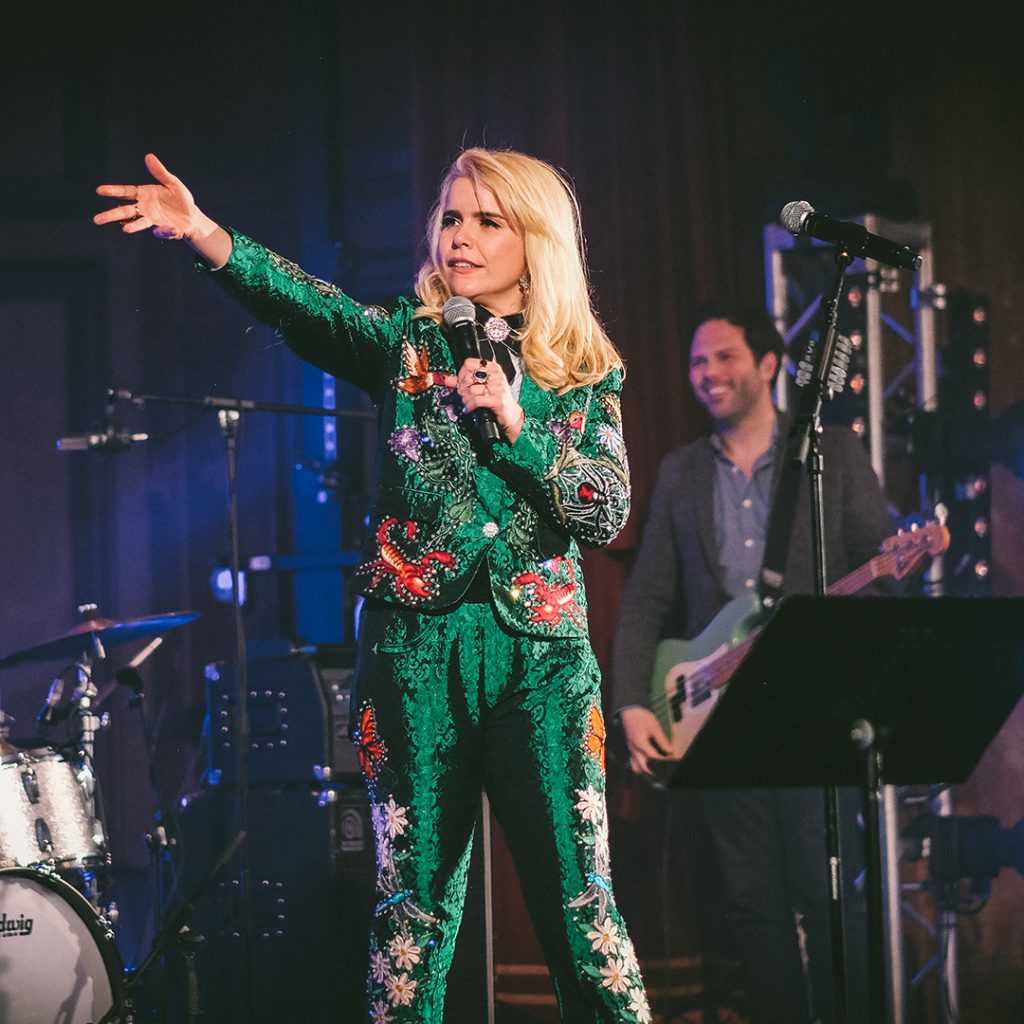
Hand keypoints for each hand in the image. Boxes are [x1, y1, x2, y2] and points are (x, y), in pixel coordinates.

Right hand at [94, 153, 230, 266]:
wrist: (192, 217)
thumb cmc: (180, 199)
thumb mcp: (172, 183)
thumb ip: (160, 172)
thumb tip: (149, 156)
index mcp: (143, 194)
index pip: (125, 192)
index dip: (113, 191)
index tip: (99, 190)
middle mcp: (144, 209)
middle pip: (125, 212)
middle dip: (111, 215)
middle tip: (96, 220)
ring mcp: (153, 220)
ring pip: (138, 224)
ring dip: (132, 227)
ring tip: (125, 230)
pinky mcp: (163, 230)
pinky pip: (161, 231)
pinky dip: (164, 230)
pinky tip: (167, 228)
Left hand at [440, 358, 524, 442]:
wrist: (511, 416)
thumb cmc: (497, 400)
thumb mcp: (482, 388)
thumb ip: (464, 382)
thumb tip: (447, 379)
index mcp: (493, 368)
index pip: (469, 363)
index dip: (461, 374)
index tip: (461, 383)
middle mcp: (497, 376)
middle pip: (468, 377)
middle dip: (462, 389)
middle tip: (463, 395)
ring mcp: (498, 387)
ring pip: (471, 390)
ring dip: (465, 399)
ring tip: (467, 403)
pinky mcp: (498, 400)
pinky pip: (476, 400)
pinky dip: (469, 406)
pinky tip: (470, 408)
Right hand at [619, 706, 675, 777]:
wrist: (628, 712)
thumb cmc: (642, 717)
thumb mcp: (654, 727)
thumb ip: (662, 740)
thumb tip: (670, 752)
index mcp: (640, 744)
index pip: (654, 758)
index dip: (664, 761)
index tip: (672, 762)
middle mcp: (634, 750)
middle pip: (644, 768)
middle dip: (654, 772)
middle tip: (664, 770)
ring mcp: (630, 751)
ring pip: (636, 768)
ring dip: (645, 772)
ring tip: (655, 771)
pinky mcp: (630, 750)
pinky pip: (633, 764)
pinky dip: (639, 768)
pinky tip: (647, 767)